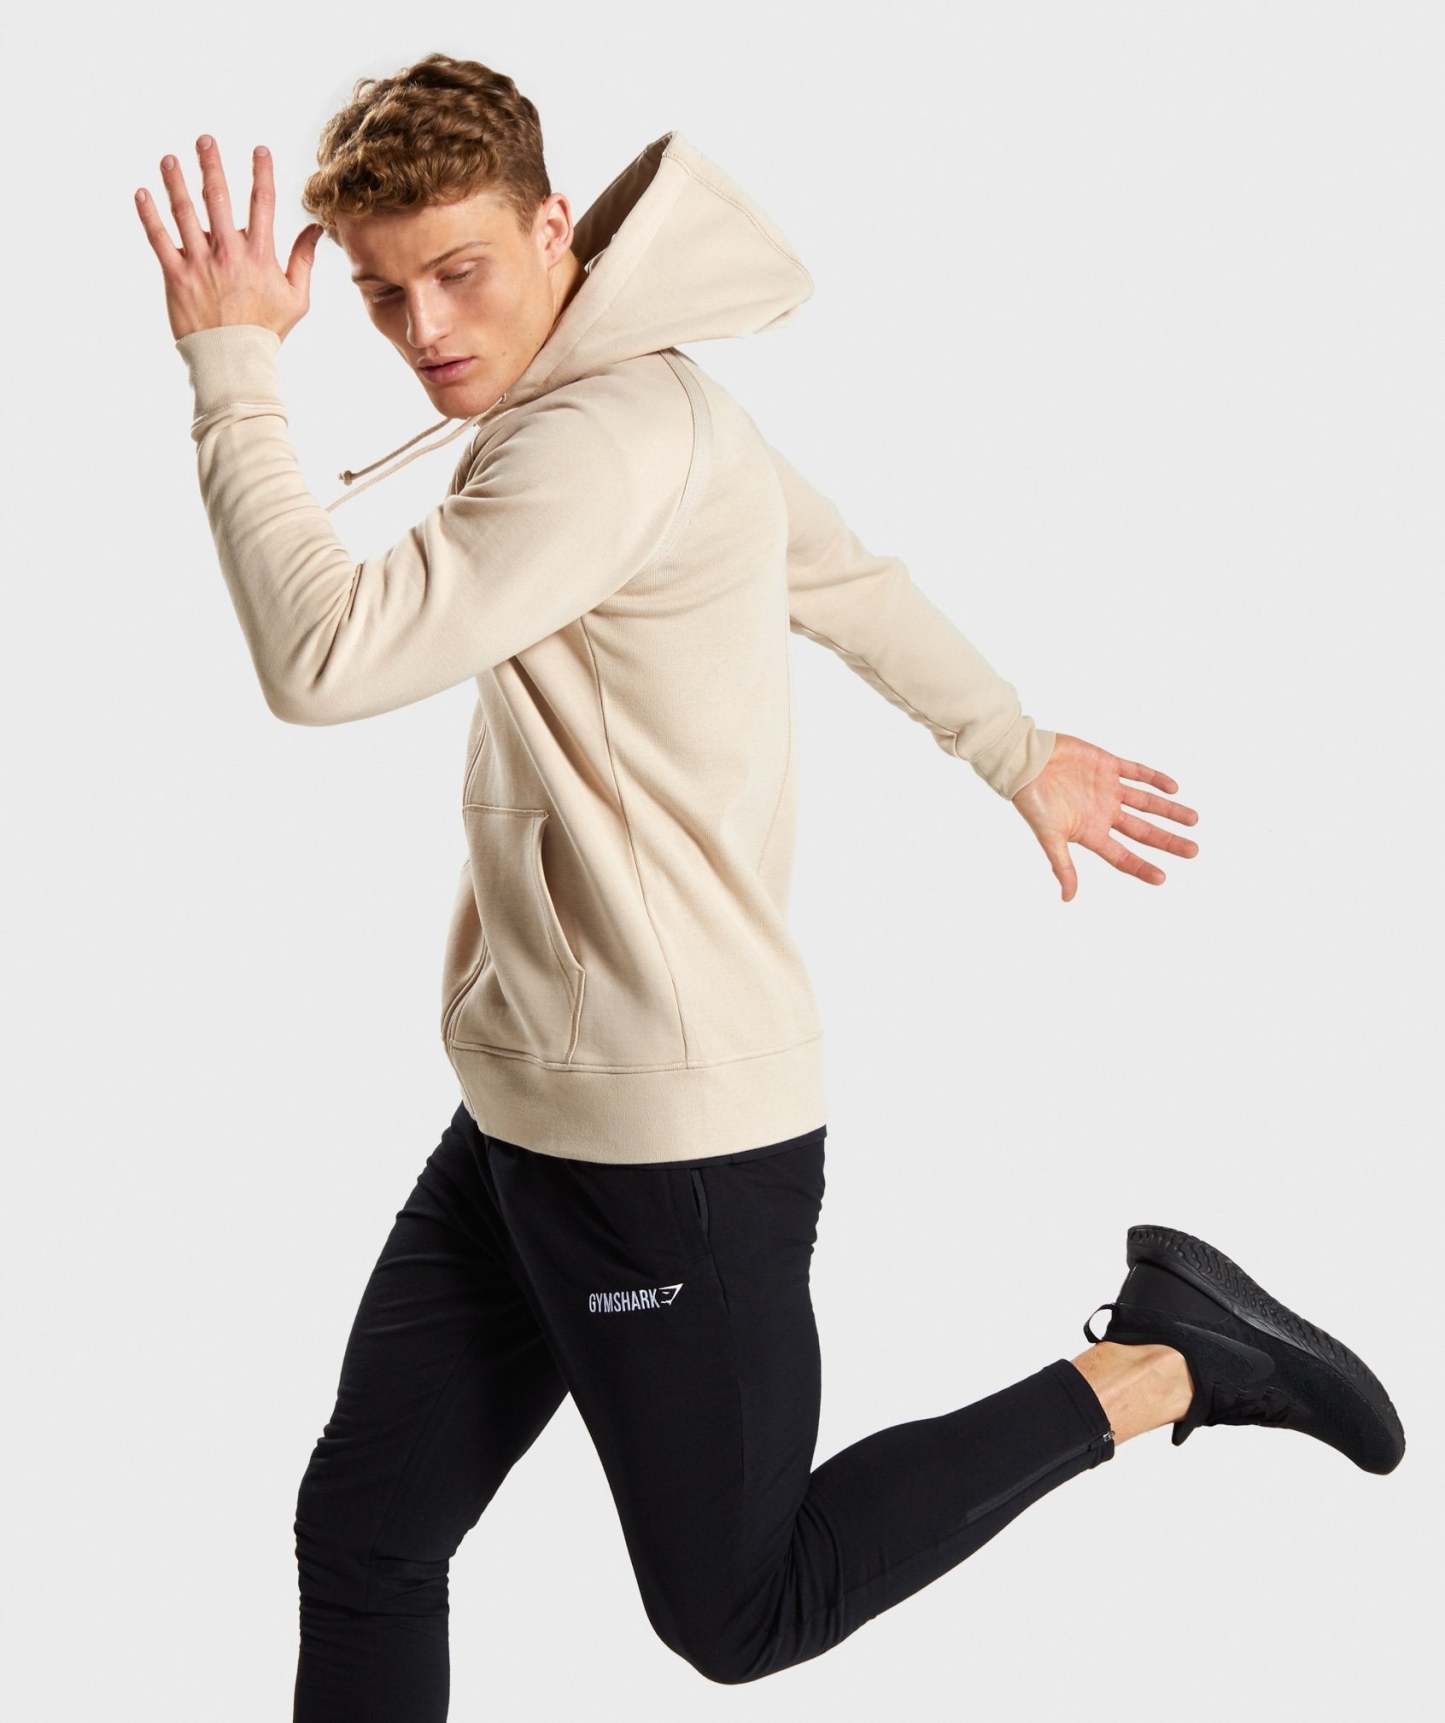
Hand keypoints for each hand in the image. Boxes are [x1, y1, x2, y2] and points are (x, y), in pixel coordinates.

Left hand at [135, 134, 322, 342]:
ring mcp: (200, 264)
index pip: (263, 205)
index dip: (261, 173)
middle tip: (205, 140)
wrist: (234, 362)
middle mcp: (228, 254)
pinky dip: (149, 215)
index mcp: (259, 256)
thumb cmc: (267, 331)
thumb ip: (304, 261)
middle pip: (218, 199)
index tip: (259, 149)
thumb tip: (314, 229)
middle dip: (212, 166)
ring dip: (175, 182)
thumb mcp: (297, 299)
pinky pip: (159, 240)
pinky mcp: (176, 277)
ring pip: (185, 213)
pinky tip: (142, 193)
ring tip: (169, 159)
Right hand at [1009, 732, 1198, 900]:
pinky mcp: (1106, 765)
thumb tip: (1069, 898)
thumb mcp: (1048, 836)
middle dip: (1168, 841)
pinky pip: (1137, 772)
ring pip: (1146, 803)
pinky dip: (1155, 779)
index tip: (1163, 878)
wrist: (1024, 760)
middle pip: (1142, 831)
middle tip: (1193, 851)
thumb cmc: (1031, 800)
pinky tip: (1173, 788)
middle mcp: (1102, 812)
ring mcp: (1106, 789)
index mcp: (1090, 832)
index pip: (1122, 856)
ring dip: (1169, 810)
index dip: (1142, 867)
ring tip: (1193, 820)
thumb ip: (1062, 865)